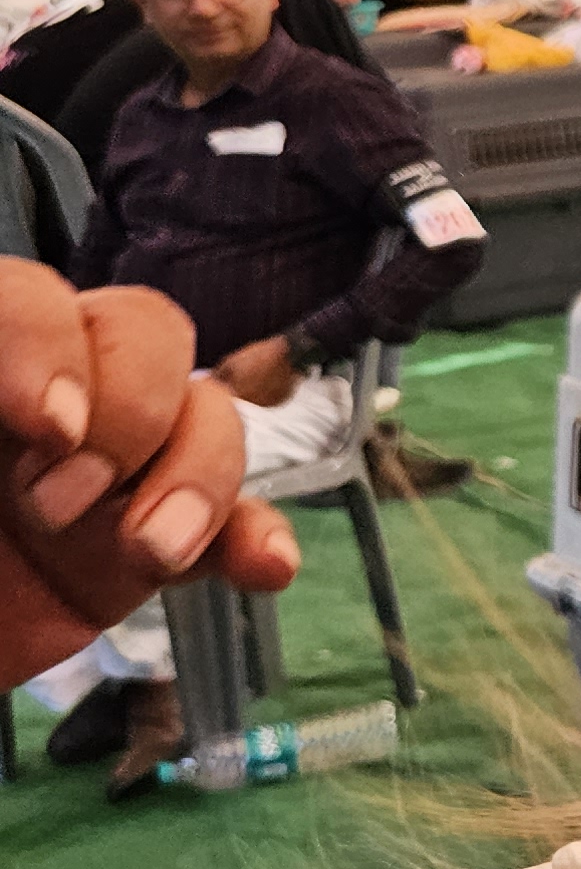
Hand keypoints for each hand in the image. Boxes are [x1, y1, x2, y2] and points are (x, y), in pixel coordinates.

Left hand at [0, 264, 294, 689]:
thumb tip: (44, 417)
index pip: (29, 300)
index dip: (48, 345)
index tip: (42, 426)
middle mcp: (45, 397)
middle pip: (148, 335)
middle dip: (131, 413)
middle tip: (56, 504)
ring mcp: (101, 473)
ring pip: (205, 420)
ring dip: (199, 479)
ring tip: (149, 554)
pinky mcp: (137, 552)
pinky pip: (227, 528)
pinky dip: (255, 539)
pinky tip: (263, 568)